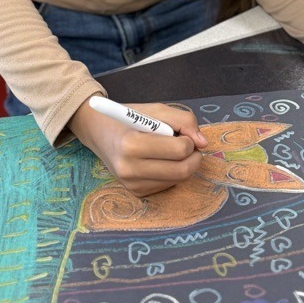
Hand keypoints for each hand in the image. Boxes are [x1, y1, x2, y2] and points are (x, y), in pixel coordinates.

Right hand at [69, 96, 207, 197]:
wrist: (99, 132)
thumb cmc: (130, 117)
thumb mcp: (157, 110)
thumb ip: (184, 121)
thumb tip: (203, 143)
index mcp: (131, 144)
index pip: (179, 150)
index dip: (190, 139)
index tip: (183, 132)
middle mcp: (129, 169)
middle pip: (182, 171)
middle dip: (194, 157)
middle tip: (189, 144)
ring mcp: (131, 184)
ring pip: (178, 180)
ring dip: (184, 164)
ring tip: (171, 150)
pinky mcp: (136, 192)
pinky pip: (168, 185)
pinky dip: (172, 172)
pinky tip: (161, 160)